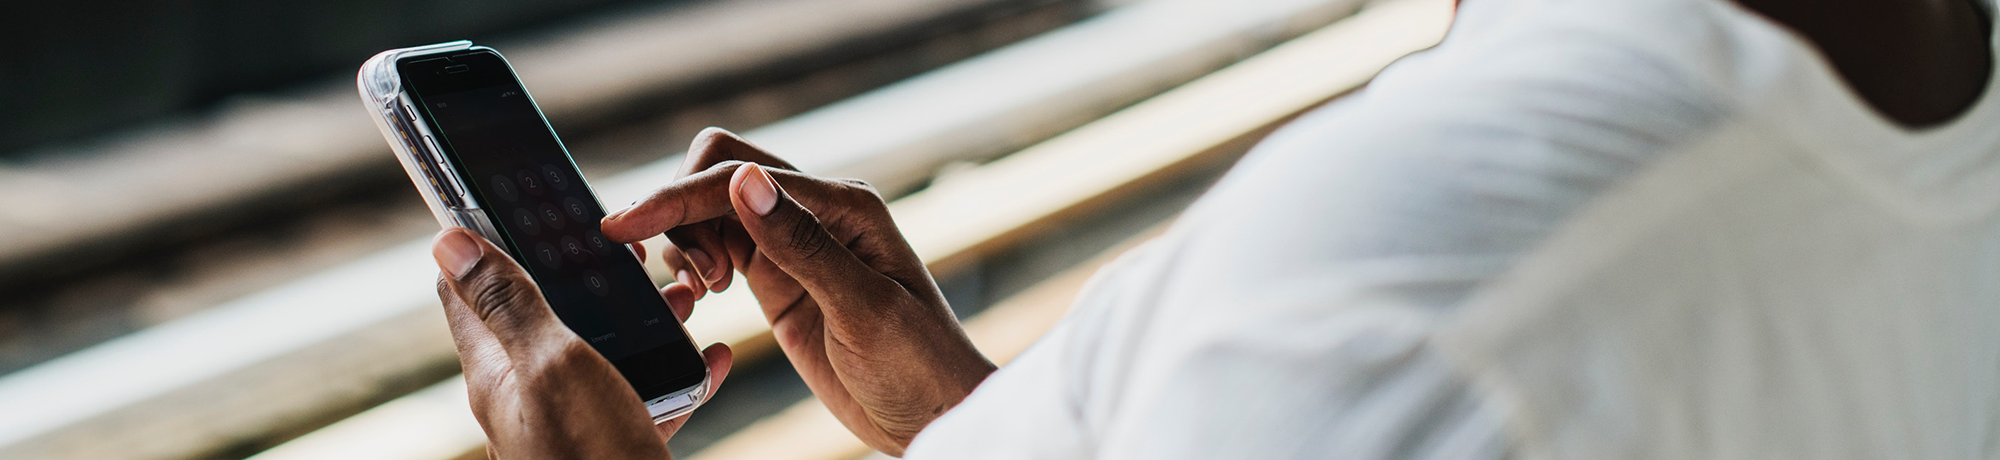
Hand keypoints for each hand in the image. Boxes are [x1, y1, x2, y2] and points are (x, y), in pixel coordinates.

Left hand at [431, 228, 732, 458]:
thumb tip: (446, 238)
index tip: (518, 199)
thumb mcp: (549, 363)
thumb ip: (507, 302)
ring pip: (605, 347)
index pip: (467, 287)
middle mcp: (529, 391)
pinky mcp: (616, 440)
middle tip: (631, 247)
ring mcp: (573, 417)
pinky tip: (710, 356)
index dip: (485, 237)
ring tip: (684, 294)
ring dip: (644, 316)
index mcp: (497, 366)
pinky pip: (648, 393)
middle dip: (588, 272)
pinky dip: (680, 370)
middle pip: (548, 310)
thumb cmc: (588, 456)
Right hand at [601, 128, 994, 454]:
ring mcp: (794, 243)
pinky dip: (695, 260)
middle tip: (699, 280)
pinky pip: (719, 245)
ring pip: (713, 207)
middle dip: (682, 209)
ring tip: (708, 292)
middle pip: (720, 170)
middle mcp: (817, 211)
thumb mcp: (863, 309)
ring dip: (688, 239)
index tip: (624, 226)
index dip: (678, 195)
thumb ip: (802, 246)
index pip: (742, 176)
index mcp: (844, 205)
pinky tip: (706, 295)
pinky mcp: (777, 277)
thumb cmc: (917, 363)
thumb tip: (745, 183)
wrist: (931, 413)